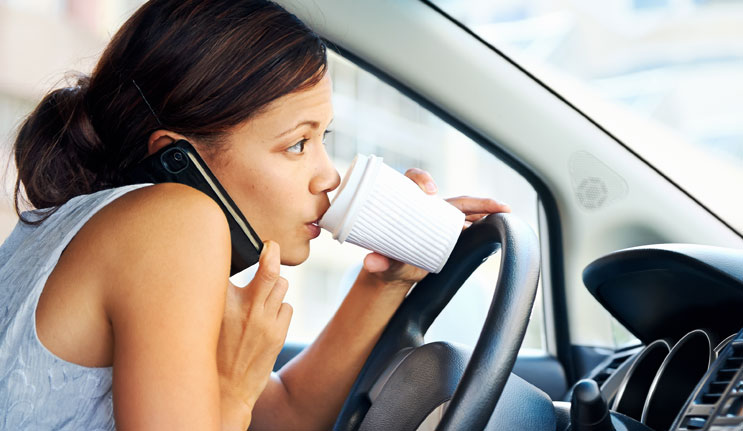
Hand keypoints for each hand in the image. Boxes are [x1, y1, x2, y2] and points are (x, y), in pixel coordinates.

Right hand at [217, 241, 291, 429]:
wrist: (223, 391)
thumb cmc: (209, 352)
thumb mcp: (205, 318)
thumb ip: (215, 293)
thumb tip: (219, 266)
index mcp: (220, 302)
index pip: (231, 264)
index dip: (238, 250)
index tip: (239, 243)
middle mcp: (245, 308)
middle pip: (270, 267)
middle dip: (272, 251)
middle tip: (271, 246)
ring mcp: (264, 321)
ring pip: (282, 284)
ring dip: (275, 284)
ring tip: (264, 292)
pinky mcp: (278, 334)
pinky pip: (287, 306)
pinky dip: (279, 307)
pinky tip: (268, 316)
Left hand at [362, 168, 510, 285]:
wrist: (394, 272)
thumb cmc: (386, 262)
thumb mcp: (383, 264)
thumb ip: (379, 262)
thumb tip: (371, 262)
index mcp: (406, 205)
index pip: (413, 180)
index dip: (422, 180)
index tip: (430, 192)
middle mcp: (427, 208)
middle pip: (452, 197)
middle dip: (475, 200)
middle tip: (491, 206)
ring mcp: (442, 220)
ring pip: (467, 209)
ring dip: (487, 209)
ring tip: (504, 211)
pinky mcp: (452, 232)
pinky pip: (471, 222)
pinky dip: (486, 220)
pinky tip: (502, 220)